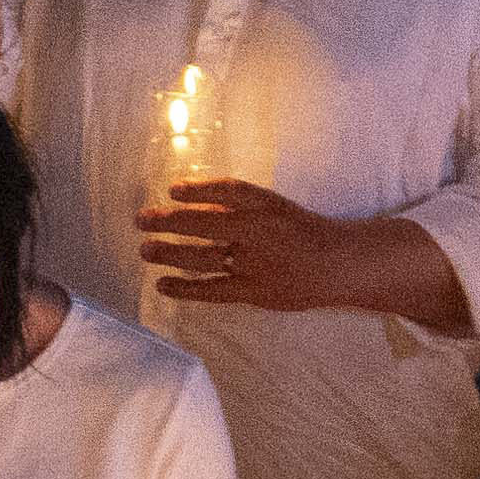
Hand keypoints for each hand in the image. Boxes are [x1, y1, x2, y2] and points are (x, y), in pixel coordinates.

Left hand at [142, 177, 387, 316]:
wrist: (337, 265)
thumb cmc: (303, 232)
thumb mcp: (275, 208)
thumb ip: (239, 207)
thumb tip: (197, 205)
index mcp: (266, 205)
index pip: (228, 191)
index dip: (199, 190)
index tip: (173, 188)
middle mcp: (258, 231)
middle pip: (206, 224)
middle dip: (170, 220)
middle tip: (142, 218)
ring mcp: (254, 263)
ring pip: (204, 257)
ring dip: (170, 253)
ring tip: (144, 249)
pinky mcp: (253, 291)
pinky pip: (213, 290)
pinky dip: (185, 288)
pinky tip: (162, 284)